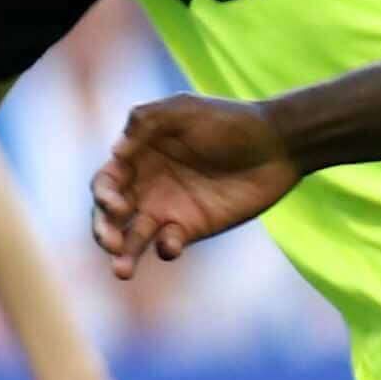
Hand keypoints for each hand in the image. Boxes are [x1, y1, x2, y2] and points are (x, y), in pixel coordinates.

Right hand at [92, 93, 301, 280]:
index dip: (103, 195)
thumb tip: (116, 152)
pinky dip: (164, 248)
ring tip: (121, 270)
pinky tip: (172, 243)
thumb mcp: (185, 109)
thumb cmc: (230, 121)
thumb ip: (147, 121)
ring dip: (122, 254)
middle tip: (111, 243)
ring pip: (132, 237)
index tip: (116, 204)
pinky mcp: (191, 228)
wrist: (277, 145)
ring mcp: (168, 210)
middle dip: (103, 231)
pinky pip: (166, 245)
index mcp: (138, 156)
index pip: (106, 181)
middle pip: (109, 215)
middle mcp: (147, 185)